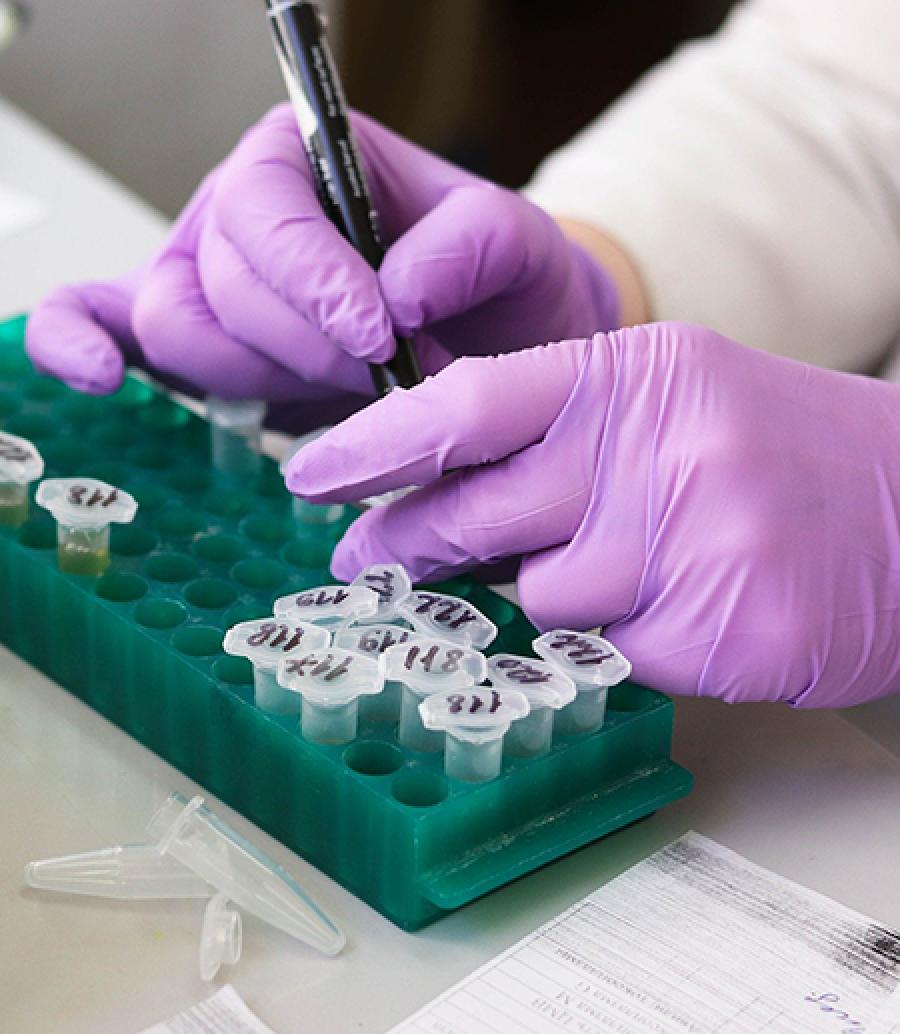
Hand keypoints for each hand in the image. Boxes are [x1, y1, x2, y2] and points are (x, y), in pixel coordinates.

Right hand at [25, 105, 618, 424]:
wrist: (495, 342)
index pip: (264, 210)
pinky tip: (103, 378)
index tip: (378, 335)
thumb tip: (395, 287)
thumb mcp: (516, 244)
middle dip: (310, 348)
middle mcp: (241, 216)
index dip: (312, 280)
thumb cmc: (495, 284)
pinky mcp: (200, 342)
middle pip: (222, 284)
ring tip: (349, 387)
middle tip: (388, 373)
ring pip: (184, 333)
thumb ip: (473, 241)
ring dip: (270, 378)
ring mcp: (209, 279)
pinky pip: (101, 320)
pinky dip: (79, 342)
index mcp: (303, 162)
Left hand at [284, 323, 899, 706]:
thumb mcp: (668, 403)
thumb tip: (442, 490)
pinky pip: (612, 650)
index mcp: (635, 376)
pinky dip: (628, 636)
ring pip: (544, 596)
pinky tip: (687, 605)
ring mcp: (694, 543)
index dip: (378, 441)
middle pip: (480, 511)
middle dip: (410, 541)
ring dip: (560, 592)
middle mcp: (658, 451)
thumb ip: (558, 439)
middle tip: (367, 558)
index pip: (471, 402)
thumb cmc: (775, 452)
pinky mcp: (722, 628)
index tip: (312, 473)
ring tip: (636, 565)